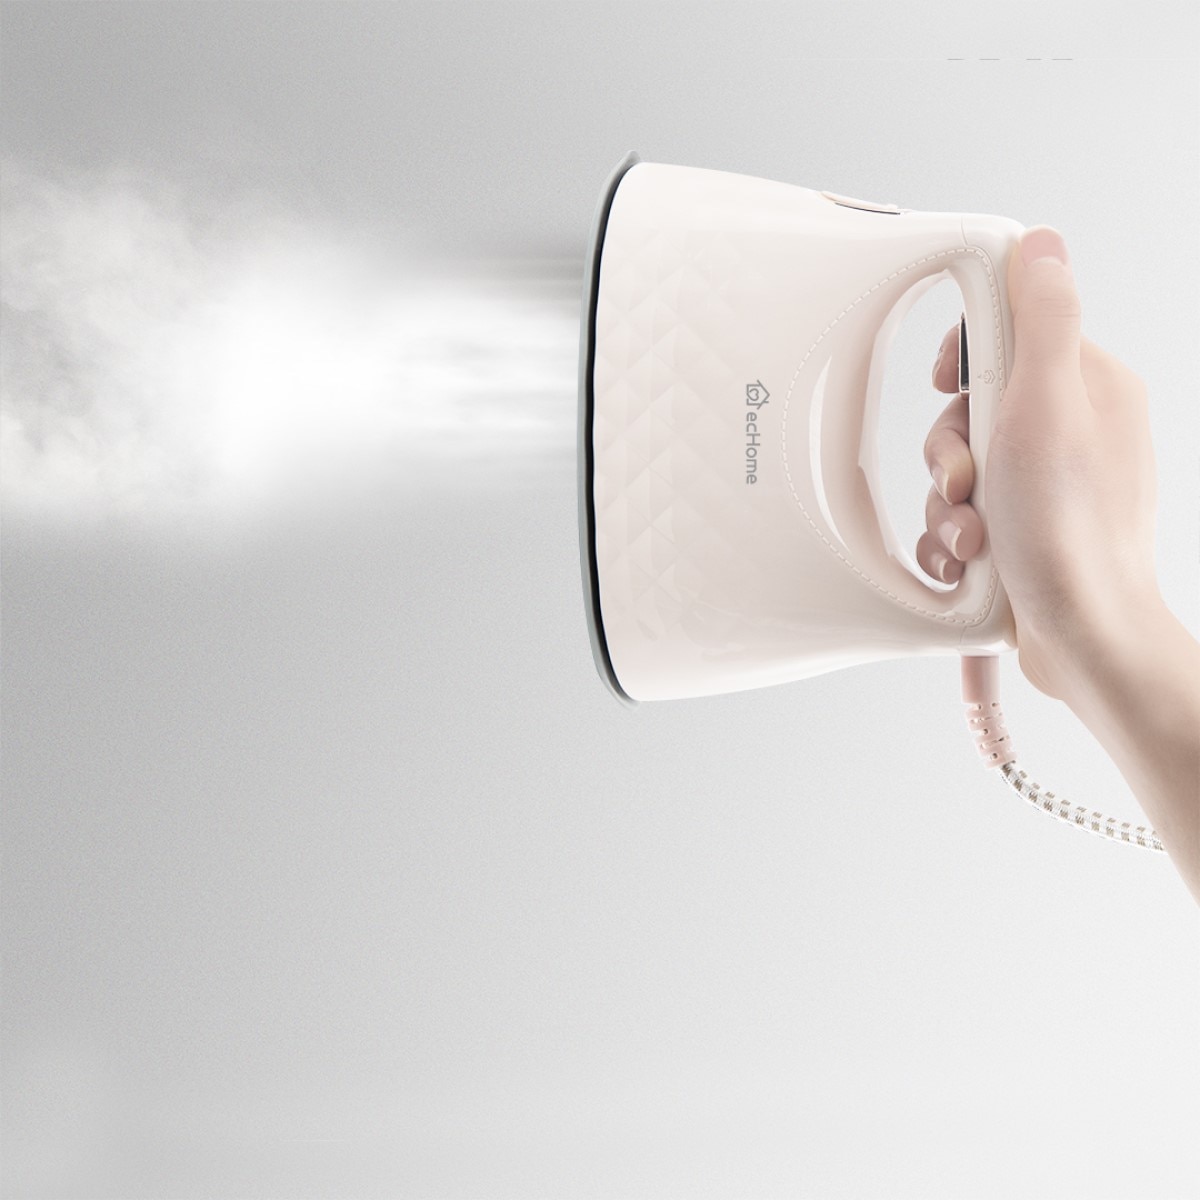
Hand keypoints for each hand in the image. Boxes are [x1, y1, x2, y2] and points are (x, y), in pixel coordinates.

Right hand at [920, 226, 1163, 699]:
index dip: (965, 357)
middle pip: (972, 409)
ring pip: (960, 470)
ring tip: (972, 538)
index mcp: (1089, 389)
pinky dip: (952, 539)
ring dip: (948, 506)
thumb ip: (1042, 319)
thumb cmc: (1070, 533)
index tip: (946, 382)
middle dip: (951, 454)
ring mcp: (1045, 487)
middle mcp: (1071, 434)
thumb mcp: (1047, 407)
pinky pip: (961, 516)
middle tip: (967, 482)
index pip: (1010, 334)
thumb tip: (1040, 245)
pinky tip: (967, 560)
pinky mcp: (1021, 532)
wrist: (1082, 638)